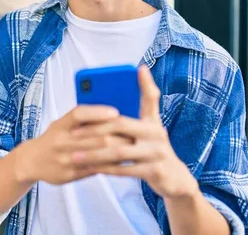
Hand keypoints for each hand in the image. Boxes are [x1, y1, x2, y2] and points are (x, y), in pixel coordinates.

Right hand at [16, 105, 132, 184]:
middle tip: (136, 132)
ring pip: (97, 155)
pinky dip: (109, 165)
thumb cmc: (54, 138)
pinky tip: (122, 162)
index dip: (97, 112)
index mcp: (60, 125)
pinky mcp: (69, 174)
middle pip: (94, 136)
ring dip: (118, 150)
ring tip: (133, 146)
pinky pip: (94, 169)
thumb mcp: (61, 124)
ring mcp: (65, 159)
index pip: (79, 114)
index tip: (116, 112)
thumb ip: (81, 120)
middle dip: (118, 135)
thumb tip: (112, 114)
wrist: (31, 161)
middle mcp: (61, 141)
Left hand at [70, 66, 198, 198]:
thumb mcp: (148, 130)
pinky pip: (124, 170)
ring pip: (119, 151)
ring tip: (75, 156)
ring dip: (94, 154)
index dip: (146, 83)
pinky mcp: (154, 171)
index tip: (138, 69)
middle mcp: (158, 133)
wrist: (174, 179)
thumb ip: (134, 114)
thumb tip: (118, 93)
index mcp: (154, 121)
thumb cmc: (152, 150)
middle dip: (94, 128)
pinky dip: (106, 169)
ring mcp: (157, 153)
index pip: (150, 98)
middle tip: (73, 132)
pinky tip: (91, 168)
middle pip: (121, 125)